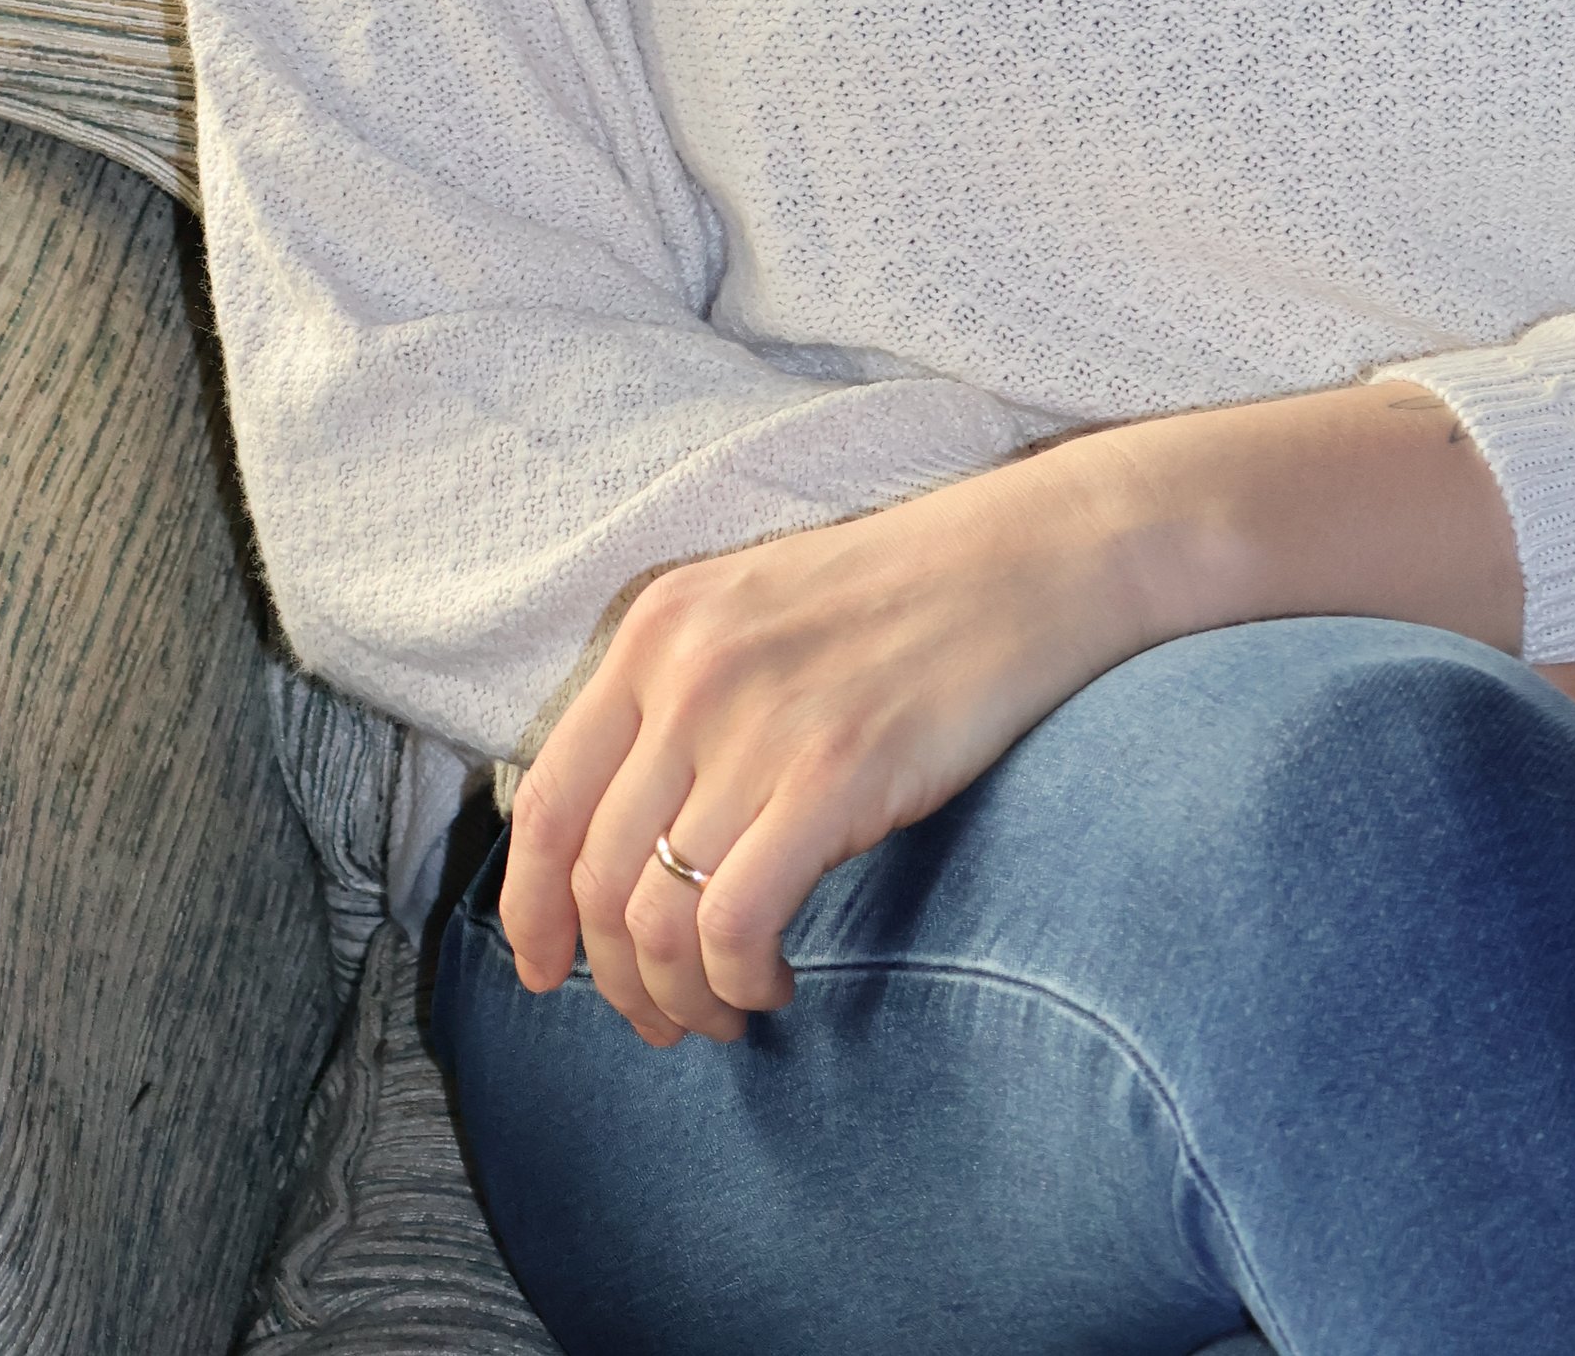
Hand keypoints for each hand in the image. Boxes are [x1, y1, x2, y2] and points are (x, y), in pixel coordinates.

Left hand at [500, 378, 1520, 1046]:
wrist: (1043, 556)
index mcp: (660, 626)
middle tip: (663, 1019)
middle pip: (592, 874)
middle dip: (616, 977)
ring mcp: (757, 719)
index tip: (547, 972)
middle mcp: (687, 669)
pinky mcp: (834, 771)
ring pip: (655, 915)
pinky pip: (732, 924)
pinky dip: (738, 981)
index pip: (542, 797)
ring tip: (727, 1011)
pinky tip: (775, 984)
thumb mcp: (764, 613)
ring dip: (681, 995)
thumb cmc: (915, 595)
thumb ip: (686, 699)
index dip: (530, 909)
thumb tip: (628, 838)